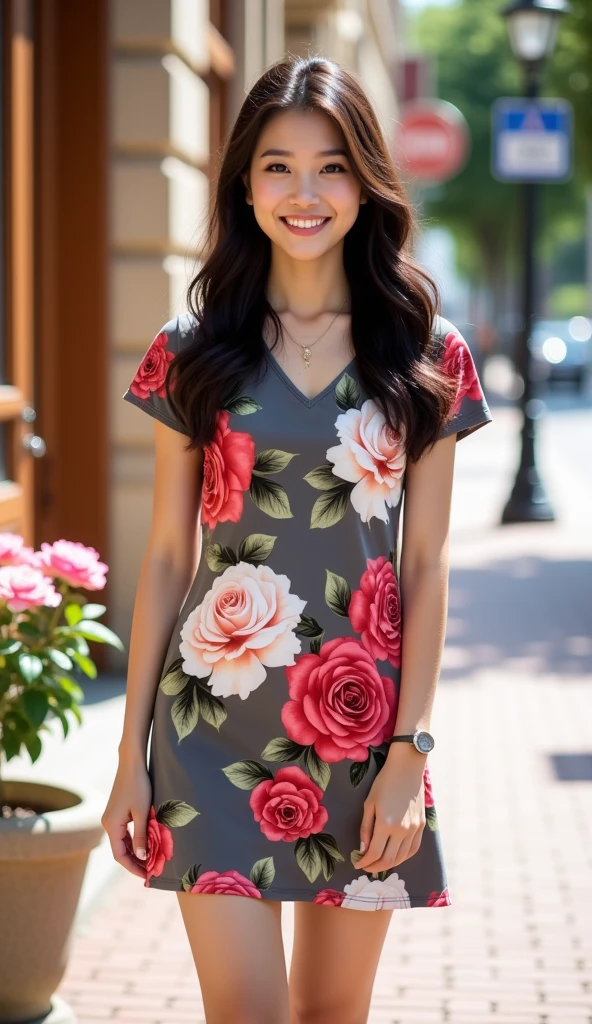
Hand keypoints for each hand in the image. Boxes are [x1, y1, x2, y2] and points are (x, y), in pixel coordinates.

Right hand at [101, 752, 151, 878]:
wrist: (132, 763)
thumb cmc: (139, 785)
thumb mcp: (142, 812)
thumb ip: (141, 835)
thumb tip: (141, 857)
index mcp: (112, 825)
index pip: (119, 855)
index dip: (133, 867)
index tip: (146, 876)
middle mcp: (108, 823)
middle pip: (120, 850)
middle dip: (134, 861)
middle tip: (151, 871)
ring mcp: (111, 817)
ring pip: (122, 842)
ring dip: (135, 852)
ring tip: (150, 861)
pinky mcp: (116, 812)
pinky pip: (124, 832)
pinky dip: (134, 841)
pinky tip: (145, 844)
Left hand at [355, 745, 426, 874]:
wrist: (406, 769)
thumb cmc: (384, 783)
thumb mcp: (369, 804)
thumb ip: (366, 828)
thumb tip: (363, 849)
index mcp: (386, 824)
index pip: (374, 853)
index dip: (364, 862)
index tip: (357, 864)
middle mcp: (402, 830)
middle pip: (388, 859)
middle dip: (375, 866)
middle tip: (366, 866)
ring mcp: (414, 829)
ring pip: (402, 857)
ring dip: (389, 864)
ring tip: (378, 863)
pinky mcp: (421, 826)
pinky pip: (413, 849)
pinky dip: (404, 857)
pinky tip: (396, 856)